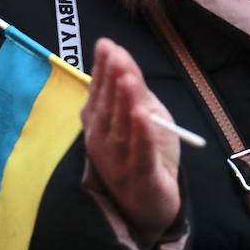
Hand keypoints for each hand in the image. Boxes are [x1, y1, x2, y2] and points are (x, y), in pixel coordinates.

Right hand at [81, 38, 180, 244]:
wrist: (152, 204)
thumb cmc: (143, 154)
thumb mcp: (141, 118)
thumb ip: (134, 93)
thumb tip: (122, 62)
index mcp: (98, 126)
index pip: (98, 94)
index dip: (102, 69)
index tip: (106, 45)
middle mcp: (101, 142)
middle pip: (108, 108)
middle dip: (113, 80)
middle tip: (116, 54)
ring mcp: (118, 161)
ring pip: (122, 128)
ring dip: (125, 101)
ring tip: (128, 77)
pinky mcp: (140, 177)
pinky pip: (140, 153)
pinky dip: (141, 133)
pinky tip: (142, 115)